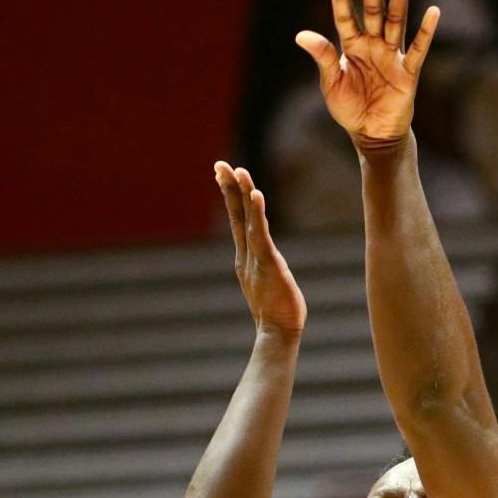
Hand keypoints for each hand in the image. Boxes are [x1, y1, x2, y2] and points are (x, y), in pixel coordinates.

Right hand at [214, 161, 305, 340]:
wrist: (277, 333)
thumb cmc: (278, 312)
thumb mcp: (268, 283)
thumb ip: (265, 269)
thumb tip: (267, 265)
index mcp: (247, 257)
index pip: (238, 220)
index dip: (231, 197)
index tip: (223, 174)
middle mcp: (247, 254)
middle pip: (236, 214)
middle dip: (229, 187)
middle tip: (220, 164)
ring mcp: (255, 257)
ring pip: (246, 220)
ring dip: (242, 193)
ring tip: (237, 170)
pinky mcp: (267, 263)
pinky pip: (261, 234)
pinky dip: (257, 213)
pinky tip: (255, 194)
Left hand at [295, 0, 439, 150]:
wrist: (371, 134)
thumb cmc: (350, 108)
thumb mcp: (331, 83)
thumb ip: (323, 57)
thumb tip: (301, 35)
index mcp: (352, 46)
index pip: (345, 18)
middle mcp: (373, 45)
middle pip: (374, 10)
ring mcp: (392, 56)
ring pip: (396, 21)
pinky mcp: (408, 72)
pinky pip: (419, 49)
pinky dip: (426, 32)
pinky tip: (433, 11)